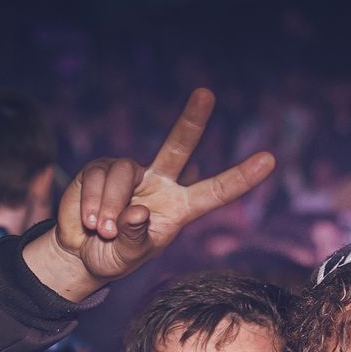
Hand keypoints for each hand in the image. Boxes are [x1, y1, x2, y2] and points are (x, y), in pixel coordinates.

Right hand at [26, 89, 274, 301]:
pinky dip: (88, 204)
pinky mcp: (99, 169)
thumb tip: (137, 212)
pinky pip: (96, 179)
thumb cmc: (114, 257)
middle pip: (178, 146)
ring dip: (109, 206)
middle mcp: (159, 183)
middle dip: (191, 120)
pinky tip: (86, 223)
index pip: (214, 192)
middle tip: (206, 93)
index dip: (241, 177)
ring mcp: (130, 173)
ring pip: (123, 173)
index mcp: (179, 208)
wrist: (80, 253)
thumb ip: (135, 238)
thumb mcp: (129, 258)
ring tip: (101, 231)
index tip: (269, 159)